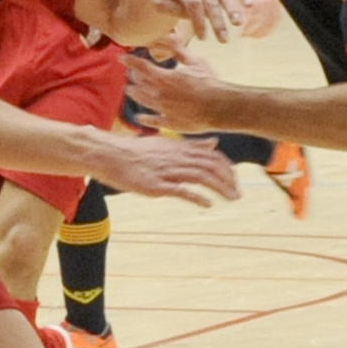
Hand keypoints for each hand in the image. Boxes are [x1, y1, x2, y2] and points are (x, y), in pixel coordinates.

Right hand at [87, 125, 238, 206]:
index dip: (226, 166)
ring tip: (231, 199)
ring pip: (201, 177)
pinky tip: (207, 204)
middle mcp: (176, 158)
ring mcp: (166, 171)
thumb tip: (214, 143)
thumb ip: (192, 145)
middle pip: (210, 166)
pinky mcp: (156, 185)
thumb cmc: (135, 152)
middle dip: (228, 180)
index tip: (234, 178)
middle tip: (238, 194)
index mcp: (179, 148)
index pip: (211, 155)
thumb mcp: (166, 144)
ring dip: (220, 188)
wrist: (108, 155)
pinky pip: (181, 190)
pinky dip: (197, 197)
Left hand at [122, 48, 227, 134]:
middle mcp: (160, 93)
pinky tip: (140, 116)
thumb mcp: (196, 62)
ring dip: (135, 94)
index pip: (141, 66)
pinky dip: (144, 118)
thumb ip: (180, 51)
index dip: (130, 61)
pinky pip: (152, 120)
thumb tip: (170, 37)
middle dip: (134, 77)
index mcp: (165, 77)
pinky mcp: (169, 123)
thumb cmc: (210, 82)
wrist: (220, 107)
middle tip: (131, 74)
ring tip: (130, 90)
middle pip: (139, 83)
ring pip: (142, 100)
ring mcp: (163, 109)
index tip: (121, 57)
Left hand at [139, 0, 246, 42]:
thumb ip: (170, 8)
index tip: (202, 38)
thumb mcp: (156, 0)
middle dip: (218, 21)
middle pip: (210, 0)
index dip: (199, 22)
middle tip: (224, 40)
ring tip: (238, 24)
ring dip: (232, 9)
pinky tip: (249, 4)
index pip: (193, 4)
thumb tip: (187, 17)